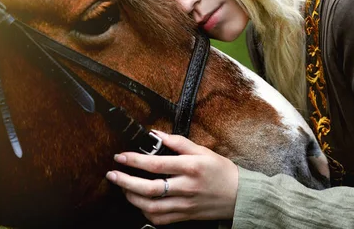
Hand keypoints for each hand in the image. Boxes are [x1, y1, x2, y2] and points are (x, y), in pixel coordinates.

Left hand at [105, 130, 238, 225]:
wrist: (240, 196)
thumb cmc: (222, 171)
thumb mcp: (203, 150)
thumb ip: (178, 142)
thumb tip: (156, 134)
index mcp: (191, 167)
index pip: (156, 165)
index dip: (134, 160)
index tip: (120, 156)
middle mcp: (186, 187)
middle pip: (149, 188)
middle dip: (125, 181)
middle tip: (112, 174)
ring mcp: (184, 205)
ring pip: (151, 206)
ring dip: (132, 197)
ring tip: (123, 187)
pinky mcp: (185, 216)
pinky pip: (159, 218)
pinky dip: (145, 211)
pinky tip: (139, 202)